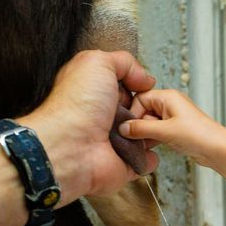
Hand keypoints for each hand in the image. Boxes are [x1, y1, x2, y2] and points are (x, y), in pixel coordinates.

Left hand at [20, 50, 158, 203]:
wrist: (71, 146)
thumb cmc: (77, 105)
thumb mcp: (98, 63)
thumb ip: (124, 62)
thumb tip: (144, 78)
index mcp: (98, 93)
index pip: (129, 87)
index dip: (139, 85)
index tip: (141, 86)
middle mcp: (106, 117)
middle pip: (143, 110)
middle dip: (150, 108)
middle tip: (142, 109)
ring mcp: (116, 141)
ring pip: (148, 134)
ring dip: (153, 130)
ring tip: (144, 128)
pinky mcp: (124, 163)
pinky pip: (146, 160)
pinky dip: (149, 156)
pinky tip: (144, 147)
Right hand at [119, 88, 225, 167]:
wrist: (218, 150)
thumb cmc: (198, 135)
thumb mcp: (165, 131)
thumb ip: (141, 128)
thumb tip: (123, 128)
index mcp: (167, 97)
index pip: (140, 98)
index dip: (133, 113)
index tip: (128, 128)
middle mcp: (170, 104)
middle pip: (143, 111)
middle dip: (139, 126)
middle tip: (136, 139)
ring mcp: (173, 118)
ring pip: (150, 123)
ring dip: (146, 135)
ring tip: (145, 145)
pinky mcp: (176, 130)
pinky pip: (158, 132)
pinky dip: (153, 139)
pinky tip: (151, 148)